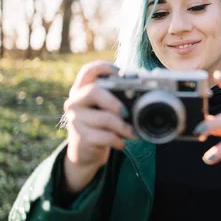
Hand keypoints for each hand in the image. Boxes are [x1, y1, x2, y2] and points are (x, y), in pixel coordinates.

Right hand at [62, 61, 136, 191]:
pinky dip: (118, 140)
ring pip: (104, 118)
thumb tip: (144, 93)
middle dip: (115, 101)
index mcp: (82, 89)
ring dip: (123, 126)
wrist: (85, 152)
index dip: (104, 67)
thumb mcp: (104, 108)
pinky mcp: (81, 137)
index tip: (120, 72)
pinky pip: (105, 136)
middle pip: (94, 92)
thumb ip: (116, 98)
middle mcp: (75, 102)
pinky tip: (122, 143)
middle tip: (127, 112)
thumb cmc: (100, 125)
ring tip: (133, 132)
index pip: (88, 71)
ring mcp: (75, 119)